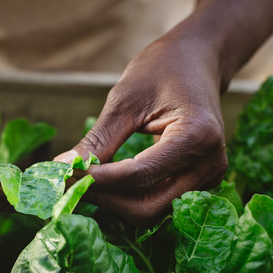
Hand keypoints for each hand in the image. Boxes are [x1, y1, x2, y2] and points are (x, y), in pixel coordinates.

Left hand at [56, 32, 227, 225]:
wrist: (196, 61)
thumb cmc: (162, 70)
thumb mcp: (125, 100)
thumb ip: (98, 140)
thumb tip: (62, 167)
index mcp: (198, 137)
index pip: (139, 176)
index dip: (97, 181)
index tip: (63, 176)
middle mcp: (210, 165)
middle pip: (147, 206)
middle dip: (105, 198)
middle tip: (70, 183)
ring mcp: (208, 178)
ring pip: (151, 211)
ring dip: (114, 202)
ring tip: (85, 181)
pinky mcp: (198, 184)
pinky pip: (158, 203)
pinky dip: (127, 198)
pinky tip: (106, 182)